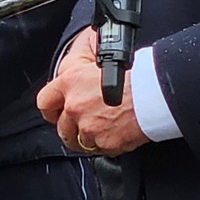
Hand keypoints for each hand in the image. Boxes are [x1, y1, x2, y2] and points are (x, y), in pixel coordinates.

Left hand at [38, 27, 149, 157]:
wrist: (154, 92)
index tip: (57, 110)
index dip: (52, 108)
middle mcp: (75, 107)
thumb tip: (81, 51)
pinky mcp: (104, 143)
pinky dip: (106, 143)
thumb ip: (84, 56)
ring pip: (80, 141)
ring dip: (89, 136)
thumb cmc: (133, 71)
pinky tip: (116, 132)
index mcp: (71, 82)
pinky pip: (100, 149)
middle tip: (84, 122)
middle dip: (71, 127)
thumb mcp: (102, 53)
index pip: (45, 101)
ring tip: (103, 127)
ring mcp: (88, 128)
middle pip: (62, 128)